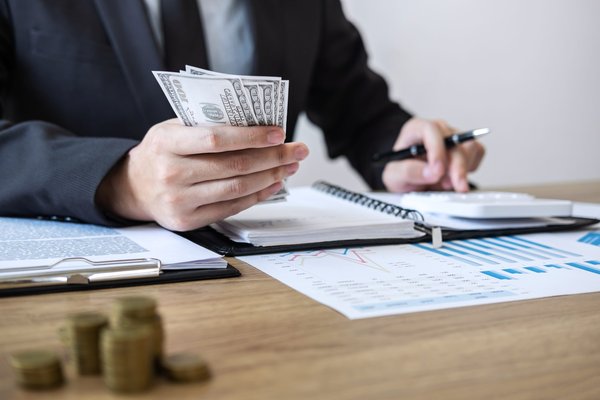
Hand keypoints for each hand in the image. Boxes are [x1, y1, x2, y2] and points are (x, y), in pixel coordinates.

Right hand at [96, 119, 308, 230]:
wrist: (133, 187)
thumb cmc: (160, 152)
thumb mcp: (172, 129)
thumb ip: (205, 124)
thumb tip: (255, 124)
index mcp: (166, 143)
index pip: (215, 139)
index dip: (251, 137)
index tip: (278, 133)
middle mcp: (172, 174)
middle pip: (233, 166)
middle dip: (272, 157)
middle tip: (297, 150)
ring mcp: (180, 201)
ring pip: (236, 188)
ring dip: (270, 176)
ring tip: (290, 165)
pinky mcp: (188, 220)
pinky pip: (231, 207)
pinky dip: (257, 195)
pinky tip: (273, 184)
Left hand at [382, 118, 484, 192]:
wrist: (409, 177)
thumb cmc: (400, 171)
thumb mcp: (394, 175)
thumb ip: (409, 171)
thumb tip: (432, 172)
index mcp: (416, 130)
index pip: (430, 130)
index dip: (436, 150)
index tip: (438, 170)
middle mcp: (437, 130)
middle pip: (455, 140)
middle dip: (457, 166)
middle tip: (455, 186)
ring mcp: (453, 137)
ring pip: (469, 147)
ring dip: (463, 169)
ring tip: (446, 184)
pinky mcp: (466, 147)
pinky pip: (477, 153)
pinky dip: (471, 168)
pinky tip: (455, 177)